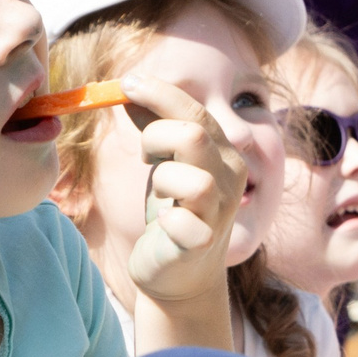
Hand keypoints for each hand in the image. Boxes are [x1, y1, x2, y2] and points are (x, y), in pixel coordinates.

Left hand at [119, 78, 248, 310]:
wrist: (179, 272)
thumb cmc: (173, 211)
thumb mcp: (165, 162)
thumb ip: (155, 124)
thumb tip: (131, 86)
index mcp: (224, 155)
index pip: (196, 111)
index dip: (160, 93)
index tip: (127, 83)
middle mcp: (230, 181)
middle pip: (194, 135)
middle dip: (156, 137)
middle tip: (147, 154)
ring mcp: (218, 213)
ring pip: (192, 179)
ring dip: (163, 179)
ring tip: (161, 192)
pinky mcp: (200, 244)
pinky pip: (183, 224)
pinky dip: (168, 221)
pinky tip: (164, 224)